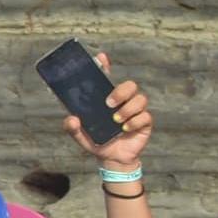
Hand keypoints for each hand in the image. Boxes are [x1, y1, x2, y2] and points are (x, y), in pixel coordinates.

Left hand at [71, 51, 150, 170]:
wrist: (112, 159)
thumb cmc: (97, 142)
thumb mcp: (80, 136)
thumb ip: (72, 127)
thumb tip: (72, 118)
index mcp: (106, 99)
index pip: (107, 78)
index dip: (105, 66)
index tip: (101, 57)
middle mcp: (123, 101)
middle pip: (130, 85)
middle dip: (121, 91)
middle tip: (109, 103)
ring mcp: (135, 111)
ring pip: (140, 99)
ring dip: (128, 108)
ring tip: (116, 120)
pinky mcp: (144, 123)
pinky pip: (145, 116)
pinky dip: (134, 122)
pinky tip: (124, 129)